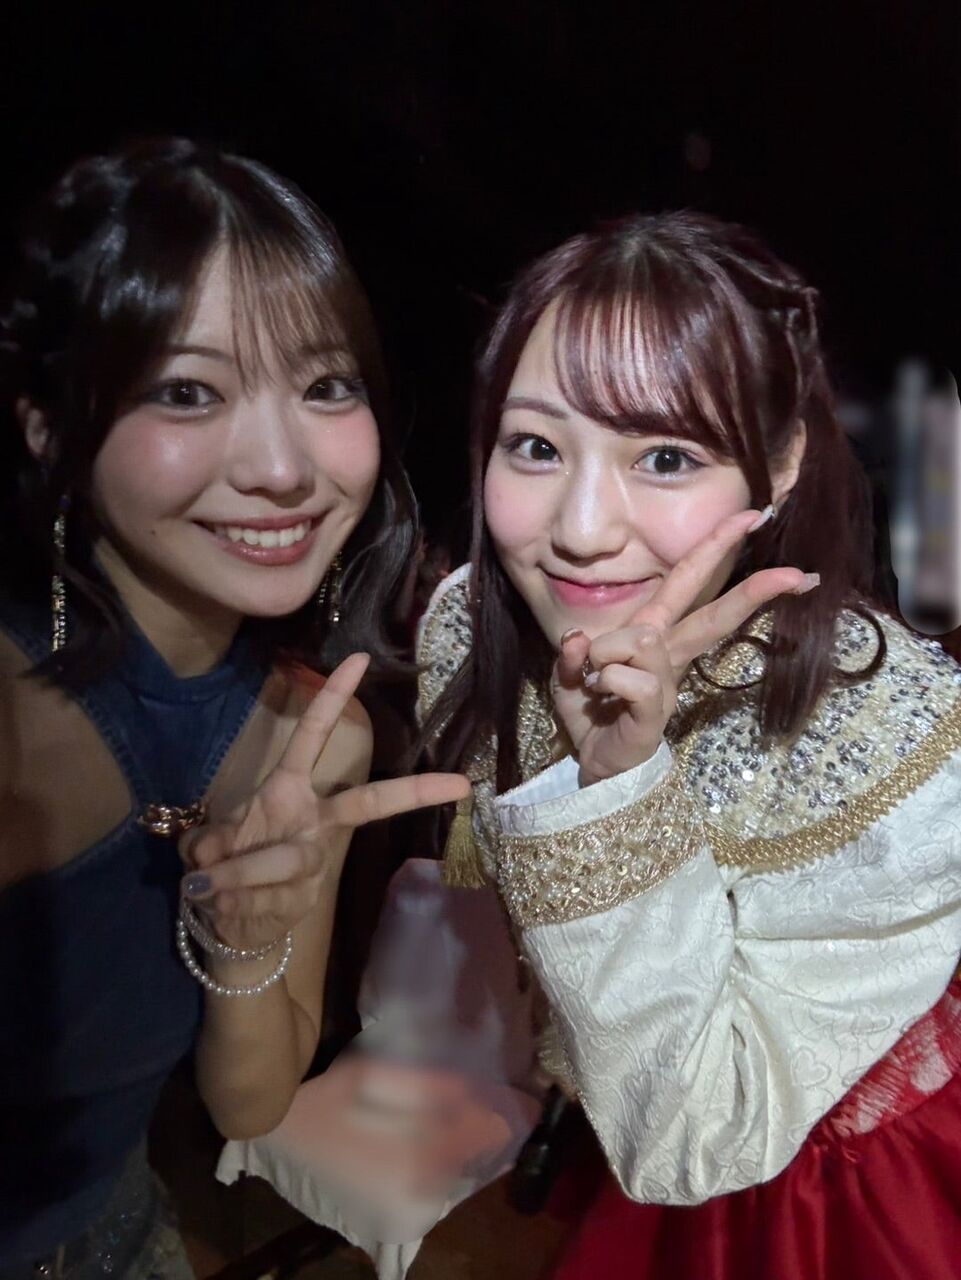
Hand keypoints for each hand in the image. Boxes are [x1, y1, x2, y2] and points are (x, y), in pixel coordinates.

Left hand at [179, 652, 470, 949]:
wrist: (238, 925)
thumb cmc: (229, 867)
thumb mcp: (207, 847)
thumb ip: (206, 844)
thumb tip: (207, 857)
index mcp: (288, 790)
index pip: (312, 736)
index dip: (332, 698)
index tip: (360, 658)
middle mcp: (312, 821)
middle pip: (366, 802)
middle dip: (410, 792)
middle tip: (458, 784)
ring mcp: (315, 860)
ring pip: (285, 861)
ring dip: (237, 874)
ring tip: (203, 885)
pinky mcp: (309, 897)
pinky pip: (266, 897)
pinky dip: (229, 901)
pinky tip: (220, 904)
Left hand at [551, 509, 817, 785]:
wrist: (591, 764)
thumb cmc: (588, 712)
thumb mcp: (569, 672)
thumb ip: (574, 651)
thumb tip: (582, 638)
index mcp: (653, 634)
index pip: (688, 584)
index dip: (716, 548)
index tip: (753, 519)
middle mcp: (668, 656)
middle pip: (712, 614)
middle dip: (752, 590)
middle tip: (796, 573)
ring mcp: (668, 685)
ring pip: (647, 639)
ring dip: (608, 649)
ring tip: (593, 675)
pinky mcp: (658, 712)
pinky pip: (637, 679)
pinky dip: (608, 679)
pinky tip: (602, 694)